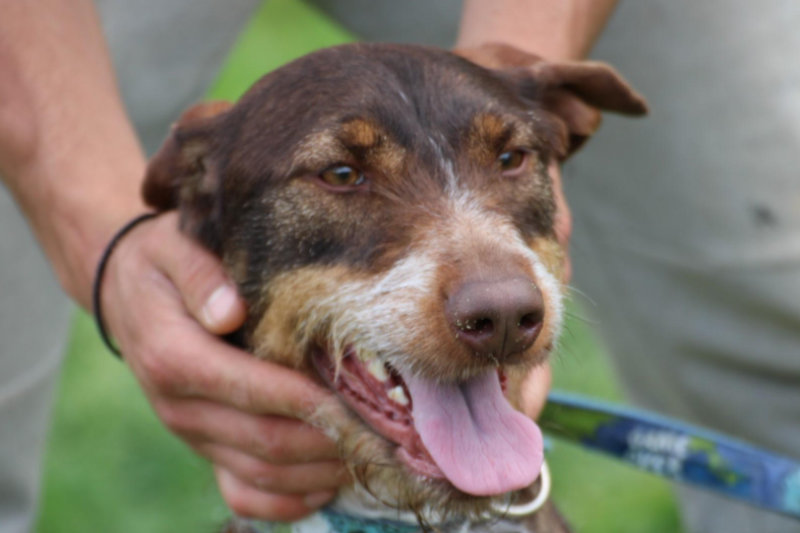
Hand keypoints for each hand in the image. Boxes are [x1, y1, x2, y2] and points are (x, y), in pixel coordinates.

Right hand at [99, 212, 349, 520]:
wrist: (129, 293)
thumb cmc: (164, 263)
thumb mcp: (174, 247)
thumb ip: (201, 275)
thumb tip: (229, 312)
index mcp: (172, 356)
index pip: (248, 388)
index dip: (305, 399)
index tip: (357, 401)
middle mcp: (179, 406)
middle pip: (264, 439)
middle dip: (328, 440)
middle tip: (383, 433)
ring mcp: (192, 434)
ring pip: (261, 472)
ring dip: (319, 472)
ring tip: (370, 456)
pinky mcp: (204, 447)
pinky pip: (242, 493)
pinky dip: (286, 501)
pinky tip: (328, 486)